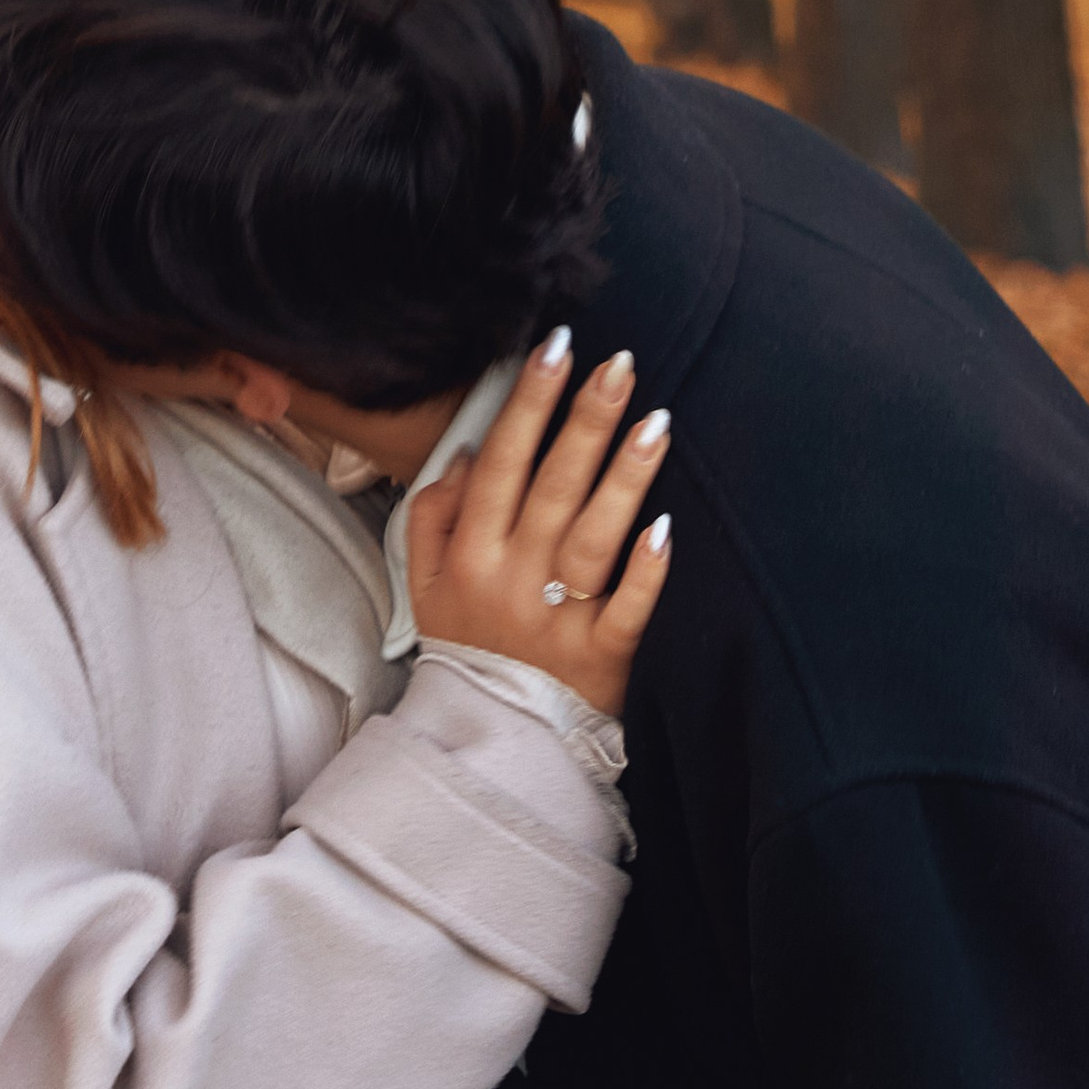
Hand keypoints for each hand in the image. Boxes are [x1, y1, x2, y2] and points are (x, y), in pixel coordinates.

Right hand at [405, 334, 670, 716]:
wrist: (491, 740)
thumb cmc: (466, 644)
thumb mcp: (422, 581)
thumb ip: (431, 514)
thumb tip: (465, 456)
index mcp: (470, 552)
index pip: (501, 462)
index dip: (528, 403)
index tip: (555, 348)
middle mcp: (513, 577)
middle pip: (554, 486)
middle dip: (586, 419)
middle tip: (621, 365)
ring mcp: (558, 617)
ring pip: (595, 537)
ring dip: (626, 478)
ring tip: (656, 423)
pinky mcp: (601, 655)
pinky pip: (626, 609)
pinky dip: (645, 572)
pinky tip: (666, 529)